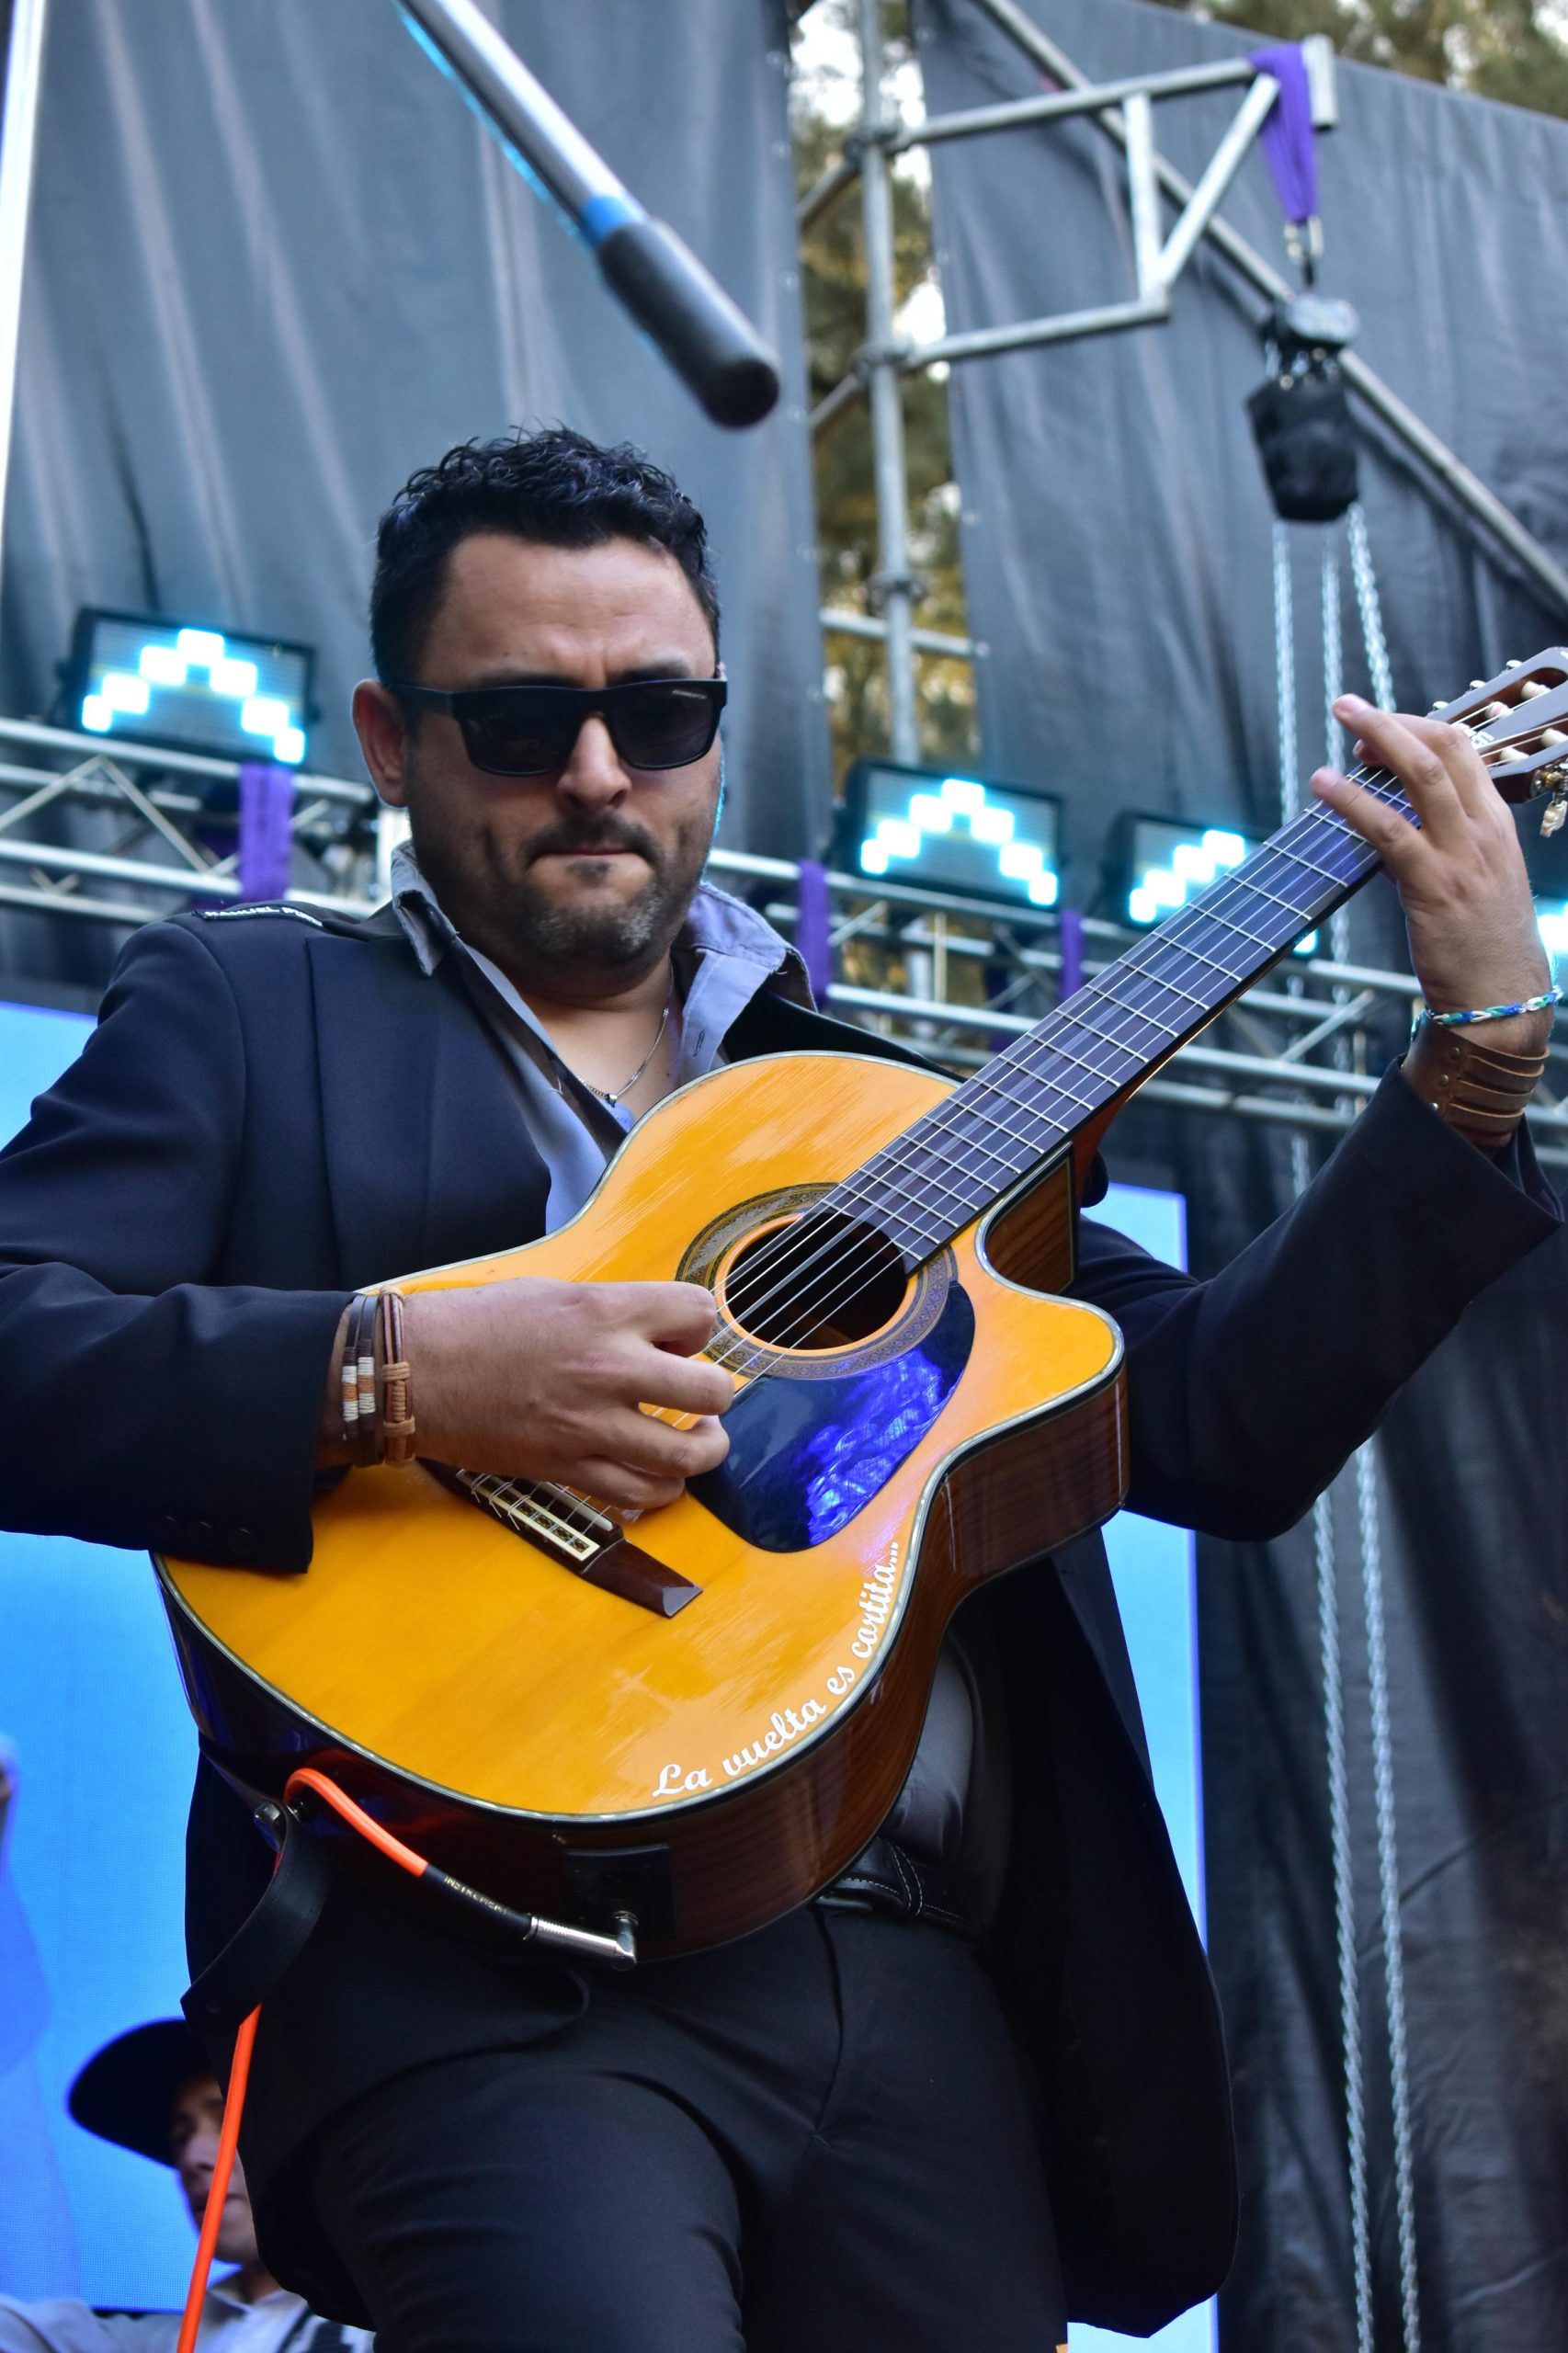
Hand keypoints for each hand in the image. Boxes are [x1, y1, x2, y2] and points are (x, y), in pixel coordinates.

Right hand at [402, 1277, 731, 1510]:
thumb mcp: (558, 1291)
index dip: (699, 1327)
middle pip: (711, 1391)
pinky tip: (658, 1474)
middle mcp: (608, 1368)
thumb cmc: (478, 1323)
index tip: (681, 1338)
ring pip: (688, 1456)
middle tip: (698, 1393)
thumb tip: (663, 1336)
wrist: (415, 1371)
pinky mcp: (568, 1468)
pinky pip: (641, 1494)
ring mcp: (590, 1425)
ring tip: (697, 1438)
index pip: (700, 1315)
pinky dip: (662, 1489)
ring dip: (704, 1448)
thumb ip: (616, 1312)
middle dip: (715, 1392)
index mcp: (605, 1312)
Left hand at [1310, 696, 1553, 1055]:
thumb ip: (1439, 846)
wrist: (1502, 999)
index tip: (1378, 733)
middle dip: (1394, 719)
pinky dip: (1353, 802)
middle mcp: (1484, 832)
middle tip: (1348, 706)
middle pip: (1444, 749)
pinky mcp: (1435, 887)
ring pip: (1422, 776)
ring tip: (1340, 719)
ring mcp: (1463, 857)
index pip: (1464, 750)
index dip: (1418, 729)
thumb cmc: (1482, 944)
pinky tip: (1323, 786)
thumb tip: (1388, 824)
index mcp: (1496, 825)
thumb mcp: (1474, 880)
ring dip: (1378, 739)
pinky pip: (1390, 831)